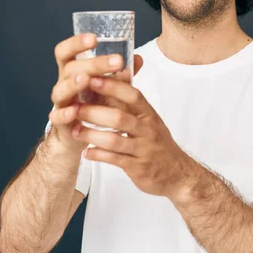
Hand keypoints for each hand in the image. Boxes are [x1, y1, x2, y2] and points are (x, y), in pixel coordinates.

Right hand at [48, 33, 142, 152]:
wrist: (78, 132)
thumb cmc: (93, 102)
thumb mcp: (106, 86)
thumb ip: (119, 74)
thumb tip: (138, 58)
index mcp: (73, 70)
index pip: (66, 51)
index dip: (76, 43)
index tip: (94, 38)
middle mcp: (63, 83)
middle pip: (71, 68)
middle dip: (93, 63)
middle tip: (116, 61)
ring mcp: (60, 102)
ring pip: (61, 90)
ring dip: (73, 84)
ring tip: (86, 79)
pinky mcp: (60, 122)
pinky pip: (58, 116)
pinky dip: (65, 114)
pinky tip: (74, 111)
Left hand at [70, 76, 200, 198]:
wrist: (178, 173)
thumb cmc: (158, 143)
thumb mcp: (149, 121)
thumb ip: (130, 105)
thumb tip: (110, 81)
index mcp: (149, 114)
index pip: (132, 95)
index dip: (112, 87)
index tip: (92, 79)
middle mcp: (147, 130)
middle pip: (119, 117)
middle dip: (94, 112)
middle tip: (74, 107)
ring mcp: (143, 149)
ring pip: (114, 140)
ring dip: (92, 135)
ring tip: (74, 131)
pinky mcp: (138, 167)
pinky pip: (115, 160)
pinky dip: (98, 155)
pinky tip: (86, 152)